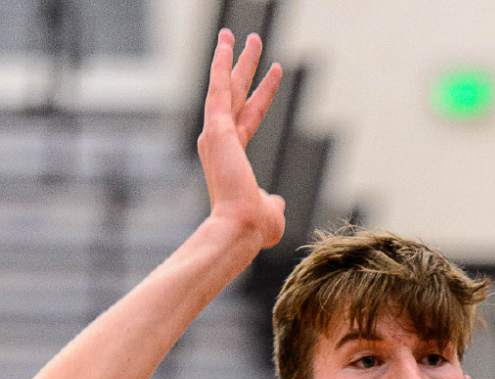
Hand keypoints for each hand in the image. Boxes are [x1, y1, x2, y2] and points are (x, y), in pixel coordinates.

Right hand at [197, 29, 285, 248]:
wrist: (240, 228)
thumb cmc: (255, 226)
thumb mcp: (271, 210)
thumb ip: (272, 200)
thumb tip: (276, 201)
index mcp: (233, 157)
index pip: (250, 116)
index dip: (264, 94)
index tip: (275, 71)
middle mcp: (221, 143)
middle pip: (235, 95)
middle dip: (243, 67)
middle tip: (251, 41)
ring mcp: (217, 135)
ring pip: (225, 88)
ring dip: (231, 59)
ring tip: (237, 34)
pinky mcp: (217, 130)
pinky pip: (219, 90)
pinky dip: (221, 66)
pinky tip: (225, 44)